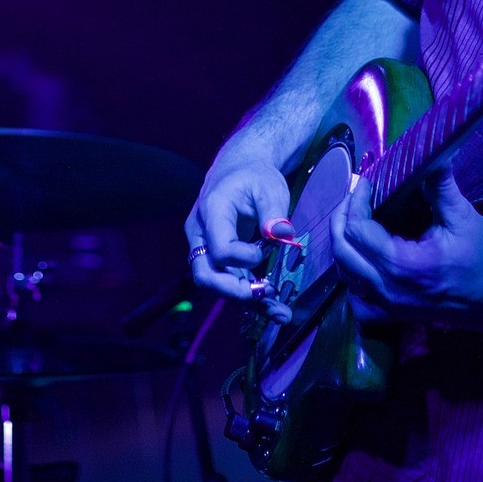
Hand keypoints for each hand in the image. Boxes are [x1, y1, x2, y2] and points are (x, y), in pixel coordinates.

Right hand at [186, 153, 291, 300]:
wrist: (238, 170)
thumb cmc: (253, 176)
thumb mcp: (268, 186)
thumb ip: (273, 211)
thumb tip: (281, 235)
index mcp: (212, 212)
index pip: (220, 249)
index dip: (243, 258)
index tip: (265, 251)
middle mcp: (201, 233)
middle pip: (205, 274)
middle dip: (234, 291)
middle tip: (265, 295)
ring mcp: (206, 247)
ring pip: (215, 283)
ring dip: (244, 299)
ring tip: (279, 312)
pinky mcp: (217, 256)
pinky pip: (227, 280)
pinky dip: (248, 294)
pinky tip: (273, 306)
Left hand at [333, 166, 482, 329]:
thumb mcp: (464, 218)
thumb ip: (440, 187)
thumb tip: (430, 153)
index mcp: (403, 265)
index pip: (358, 229)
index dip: (356, 201)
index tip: (366, 182)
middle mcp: (390, 289)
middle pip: (343, 251)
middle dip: (342, 218)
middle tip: (354, 196)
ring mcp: (390, 307)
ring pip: (346, 276)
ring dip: (344, 245)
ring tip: (354, 219)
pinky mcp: (396, 316)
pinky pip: (359, 302)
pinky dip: (352, 280)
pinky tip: (361, 262)